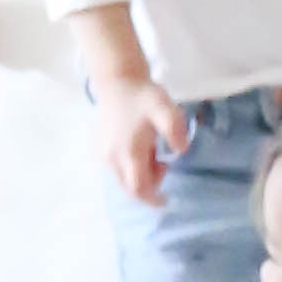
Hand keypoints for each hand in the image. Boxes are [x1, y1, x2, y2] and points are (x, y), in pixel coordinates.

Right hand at [90, 72, 188, 204]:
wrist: (117, 82)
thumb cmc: (142, 96)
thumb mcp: (164, 107)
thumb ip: (174, 128)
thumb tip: (181, 150)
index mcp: (129, 152)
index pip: (139, 188)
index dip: (152, 199)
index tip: (167, 200)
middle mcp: (112, 159)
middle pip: (130, 188)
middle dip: (149, 186)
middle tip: (163, 165)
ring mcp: (104, 155)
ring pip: (123, 180)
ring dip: (140, 176)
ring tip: (153, 153)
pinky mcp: (100, 150)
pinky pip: (116, 170)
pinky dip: (131, 169)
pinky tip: (141, 150)